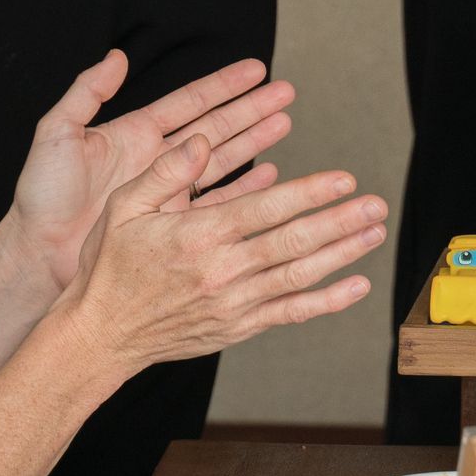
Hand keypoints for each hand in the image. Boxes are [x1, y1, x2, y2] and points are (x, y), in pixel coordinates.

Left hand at [6, 51, 298, 298]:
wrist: (37, 253)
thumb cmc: (41, 196)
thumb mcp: (56, 134)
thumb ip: (85, 93)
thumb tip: (116, 57)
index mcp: (134, 133)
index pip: (189, 102)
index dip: (223, 85)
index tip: (255, 70)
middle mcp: (156, 159)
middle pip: (215, 127)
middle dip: (251, 109)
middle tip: (286, 93)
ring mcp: (166, 191)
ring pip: (222, 160)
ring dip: (254, 142)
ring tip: (285, 125)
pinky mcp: (169, 224)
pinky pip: (215, 203)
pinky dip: (243, 190)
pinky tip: (267, 177)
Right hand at [61, 137, 388, 373]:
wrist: (99, 334)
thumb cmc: (110, 267)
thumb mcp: (124, 208)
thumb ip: (167, 172)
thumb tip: (202, 141)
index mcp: (198, 235)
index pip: (266, 210)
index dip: (309, 193)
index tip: (343, 180)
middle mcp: (222, 270)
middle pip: (293, 242)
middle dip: (339, 222)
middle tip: (375, 205)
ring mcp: (234, 303)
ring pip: (300, 276)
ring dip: (343, 254)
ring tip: (374, 233)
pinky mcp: (238, 327)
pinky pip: (291, 313)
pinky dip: (328, 301)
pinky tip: (357, 286)